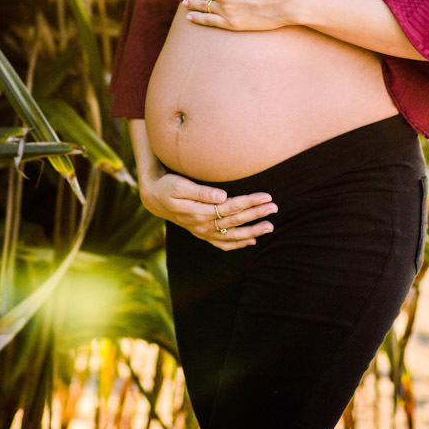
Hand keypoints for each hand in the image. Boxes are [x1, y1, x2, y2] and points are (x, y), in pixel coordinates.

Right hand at [139, 170, 276, 251]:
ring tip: (270, 226)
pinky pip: (223, 243)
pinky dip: (238, 243)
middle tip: (275, 208)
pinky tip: (251, 241)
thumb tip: (223, 196)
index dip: (250, 202)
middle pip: (236, 221)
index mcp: (200, 212)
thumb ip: (202, 192)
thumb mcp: (180, 185)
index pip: (231, 208)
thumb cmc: (168, 186)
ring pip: (232, 235)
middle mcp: (203, 225)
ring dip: (252, 231)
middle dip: (257, 214)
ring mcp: (203, 232)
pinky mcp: (202, 233)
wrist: (154, 198)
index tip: (266, 196)